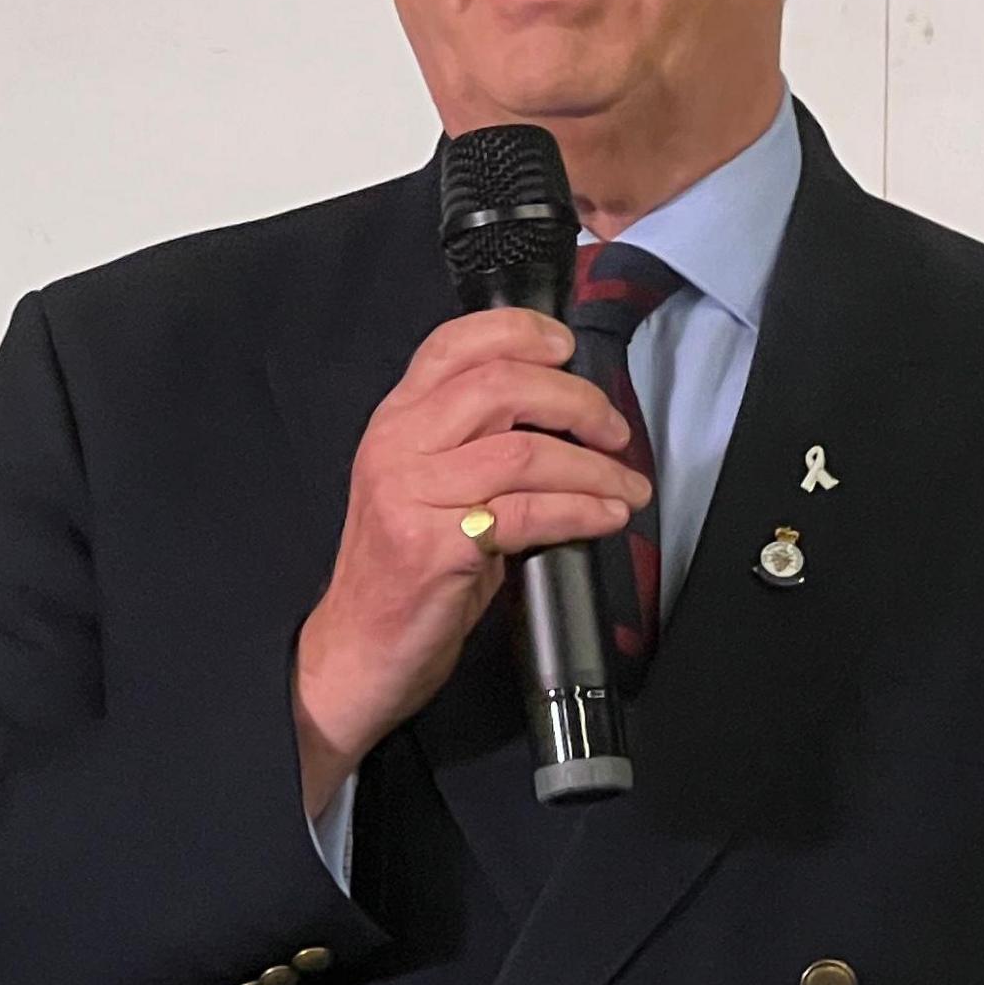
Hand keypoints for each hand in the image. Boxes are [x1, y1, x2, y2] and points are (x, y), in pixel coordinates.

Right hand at [292, 308, 648, 814]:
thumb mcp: (434, 490)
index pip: (453, 344)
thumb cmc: (406, 573)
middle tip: (615, 431)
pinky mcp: (434, 547)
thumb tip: (569, 422)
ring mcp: (410, 494)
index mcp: (397, 421)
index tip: (568, 347)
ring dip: (594, 469)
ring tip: (627, 488)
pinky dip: (581, 511)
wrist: (355, 652)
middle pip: (502, 386)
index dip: (519, 332)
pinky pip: (528, 513)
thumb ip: (479, 444)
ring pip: (524, 451)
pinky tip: (606, 519)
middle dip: (578, 403)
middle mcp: (397, 446)